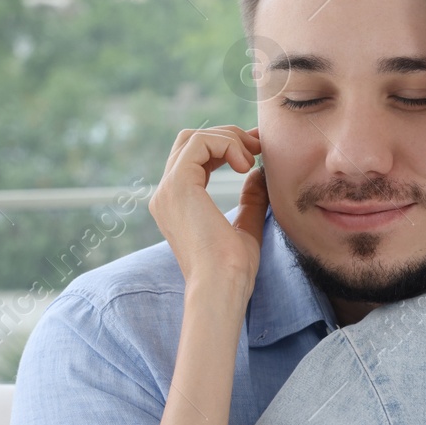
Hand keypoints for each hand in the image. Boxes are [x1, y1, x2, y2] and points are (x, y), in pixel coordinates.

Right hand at [149, 125, 267, 293]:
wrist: (221, 287)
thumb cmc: (233, 270)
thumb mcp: (246, 227)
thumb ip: (250, 199)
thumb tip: (258, 173)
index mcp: (178, 205)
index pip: (196, 158)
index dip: (227, 146)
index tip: (258, 148)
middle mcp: (166, 195)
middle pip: (190, 141)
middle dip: (228, 137)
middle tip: (258, 146)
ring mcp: (168, 189)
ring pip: (193, 138)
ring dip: (229, 139)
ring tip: (253, 157)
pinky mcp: (177, 185)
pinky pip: (199, 143)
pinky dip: (226, 144)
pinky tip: (245, 165)